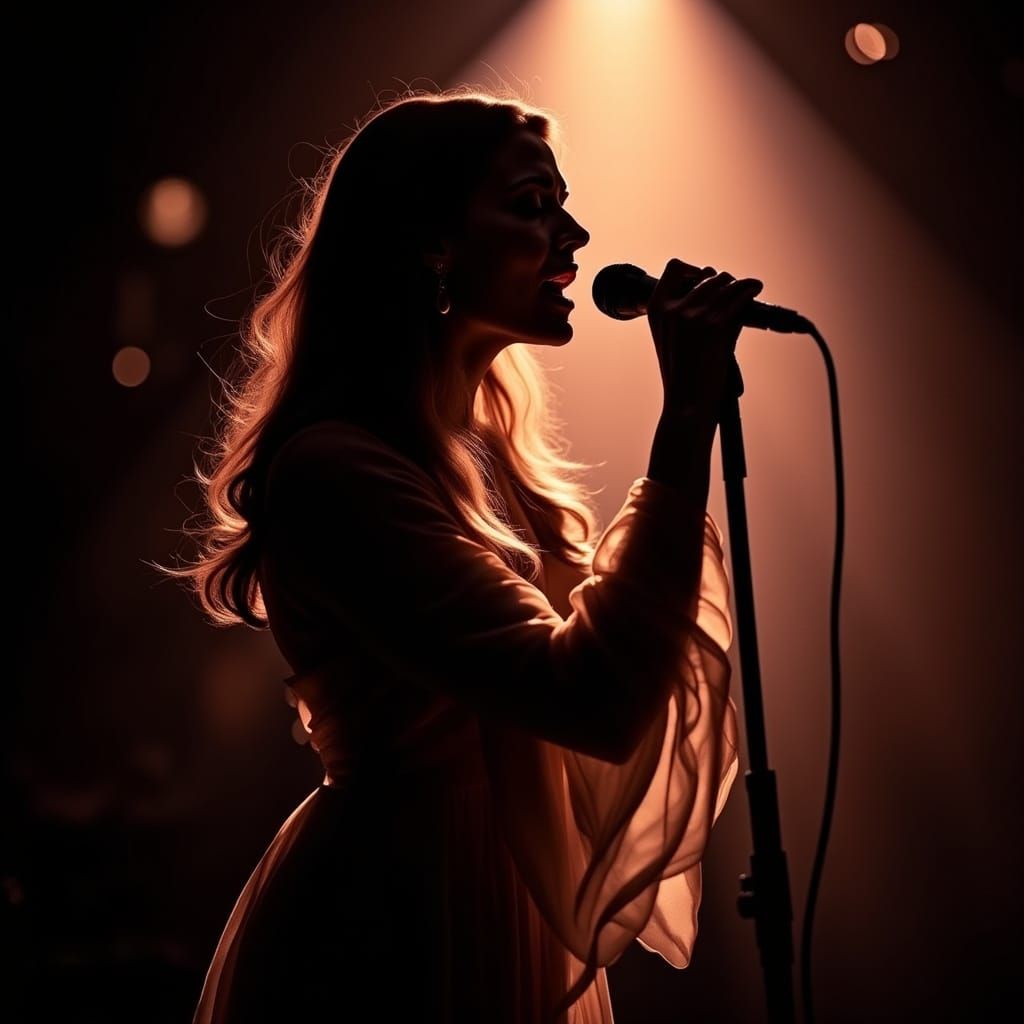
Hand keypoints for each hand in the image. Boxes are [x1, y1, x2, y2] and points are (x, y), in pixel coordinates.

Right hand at [647, 258, 762, 417]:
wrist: (686, 404)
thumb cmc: (682, 375)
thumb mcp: (670, 339)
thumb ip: (684, 313)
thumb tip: (721, 286)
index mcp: (656, 310)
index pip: (674, 268)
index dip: (693, 268)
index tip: (705, 276)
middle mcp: (673, 309)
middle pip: (707, 275)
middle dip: (723, 281)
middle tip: (733, 291)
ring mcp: (694, 315)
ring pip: (726, 283)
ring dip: (740, 284)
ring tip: (752, 287)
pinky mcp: (716, 325)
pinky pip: (739, 296)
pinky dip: (751, 289)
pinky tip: (756, 289)